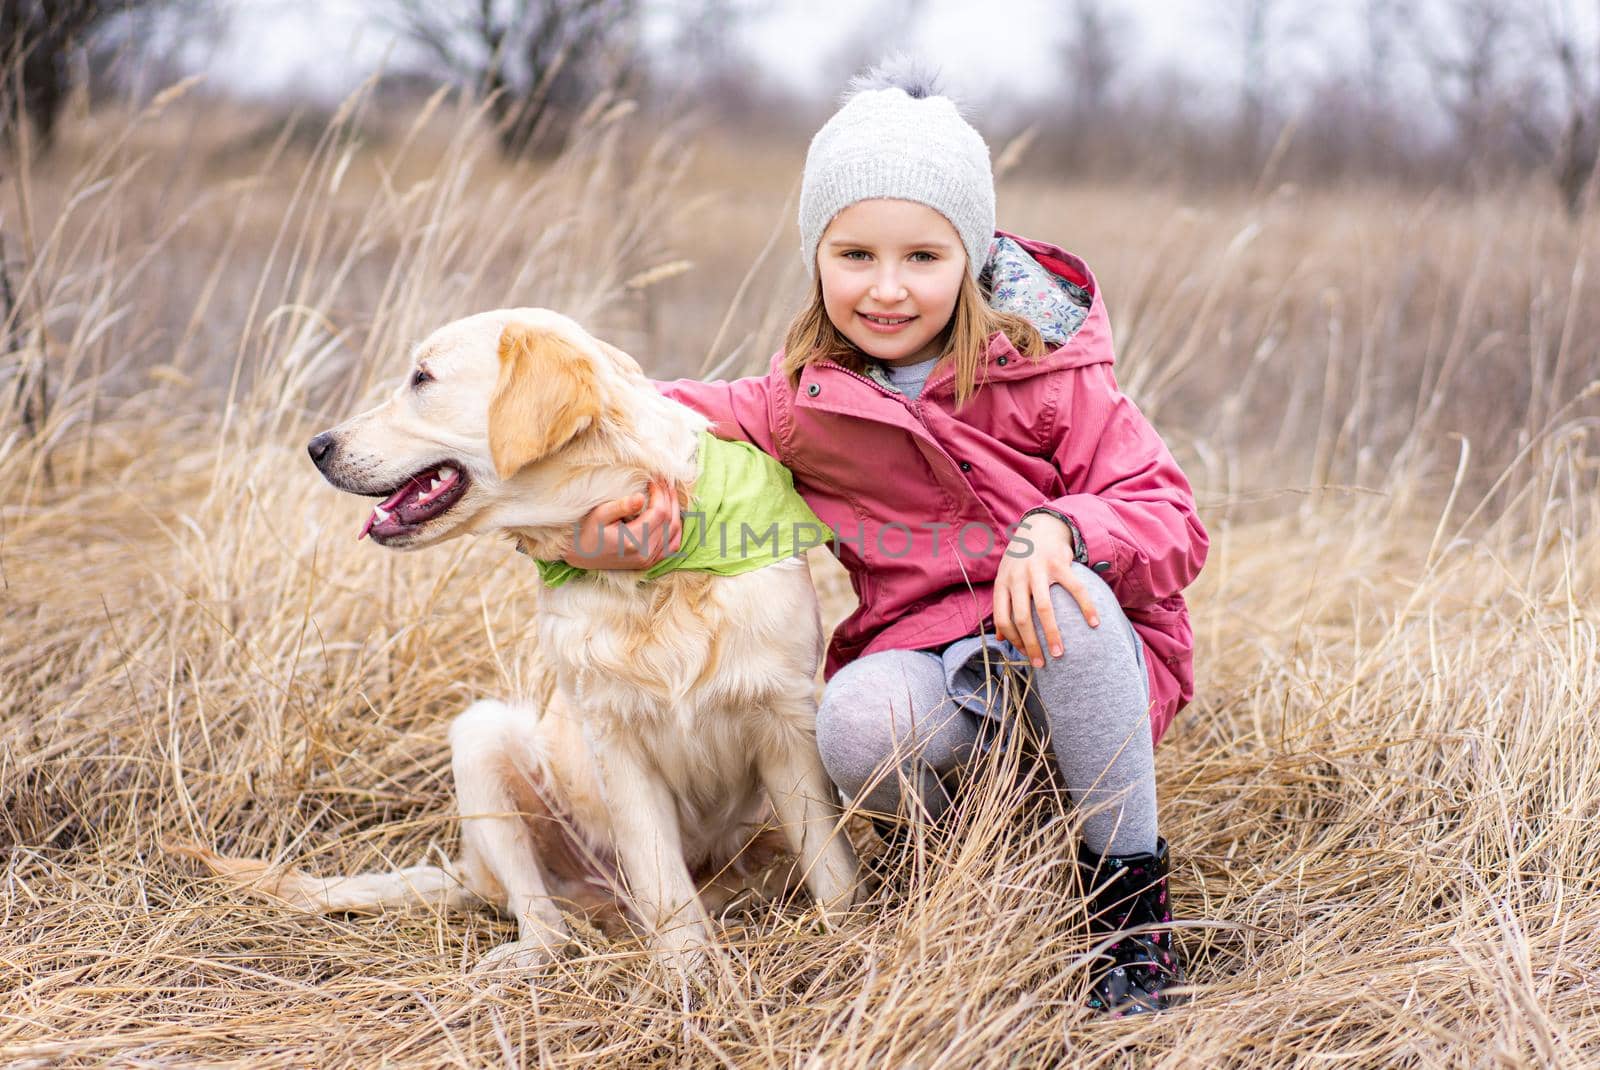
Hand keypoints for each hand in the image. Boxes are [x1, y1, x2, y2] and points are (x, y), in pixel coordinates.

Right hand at [564, 477, 681, 569]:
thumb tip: (641, 497)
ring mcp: (649, 560)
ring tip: (670, 492)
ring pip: (674, 532)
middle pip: (670, 521)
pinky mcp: (650, 562)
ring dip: (676, 510)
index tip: (654, 479)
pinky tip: (674, 514)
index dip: (660, 493)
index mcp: (633, 541)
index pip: (659, 513)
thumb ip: (621, 506)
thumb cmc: (589, 532)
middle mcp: (645, 553)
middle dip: (669, 498)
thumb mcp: (599, 515)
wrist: (583, 556)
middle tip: (664, 481)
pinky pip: (672, 545)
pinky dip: (676, 529)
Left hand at [993, 512, 1098, 668]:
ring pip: (1045, 608)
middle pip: (1022, 618)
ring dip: (1053, 633)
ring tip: (1061, 652)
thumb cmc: (1020, 560)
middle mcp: (1018, 577)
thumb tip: (999, 638)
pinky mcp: (1060, 563)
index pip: (1002, 618)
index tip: (1025, 654)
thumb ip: (1002, 607)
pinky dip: (1086, 607)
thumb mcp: (1005, 580)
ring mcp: (1038, 570)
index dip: (1012, 639)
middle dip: (1032, 644)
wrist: (1039, 527)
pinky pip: (1075, 589)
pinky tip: (1093, 623)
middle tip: (1042, 663)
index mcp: (1002, 583)